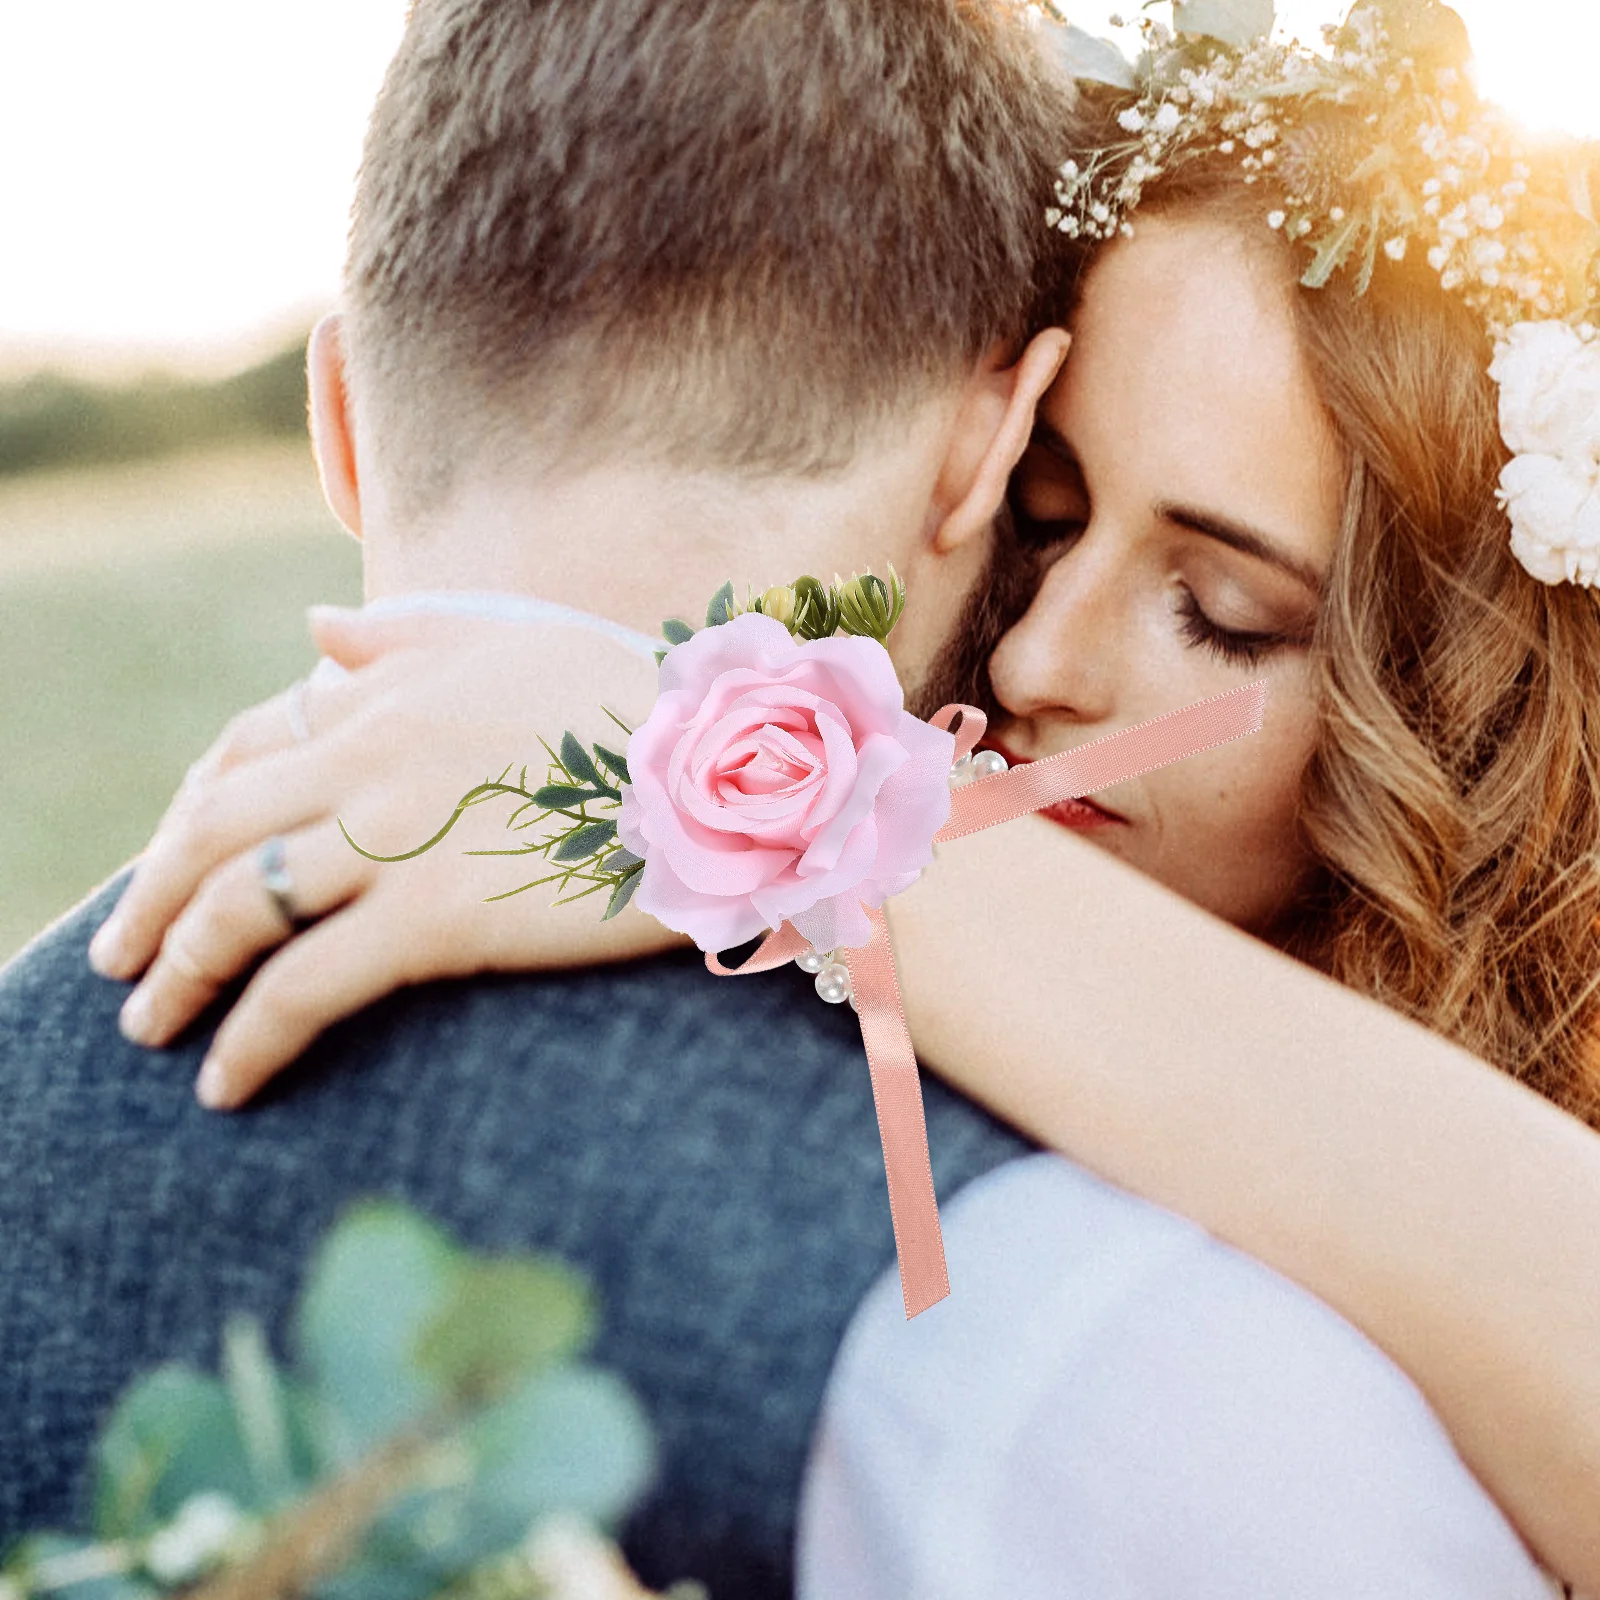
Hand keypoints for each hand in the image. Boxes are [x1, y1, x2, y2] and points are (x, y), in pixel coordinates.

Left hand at [88, 607, 683, 1109]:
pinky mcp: (436, 917)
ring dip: (176, 973)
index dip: (192, 811)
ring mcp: (398, 837)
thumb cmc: (635, 706)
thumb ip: (406, 640)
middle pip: (214, 831)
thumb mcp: (514, 644)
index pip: (246, 748)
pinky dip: (249, 1038)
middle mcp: (371, 760)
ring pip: (239, 907)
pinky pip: (305, 986)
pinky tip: (227, 1083)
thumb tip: (316, 632)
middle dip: (152, 900)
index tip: (175, 862)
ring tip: (150, 1029)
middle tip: (122, 960)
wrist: (724, 770)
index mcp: (388, 697)